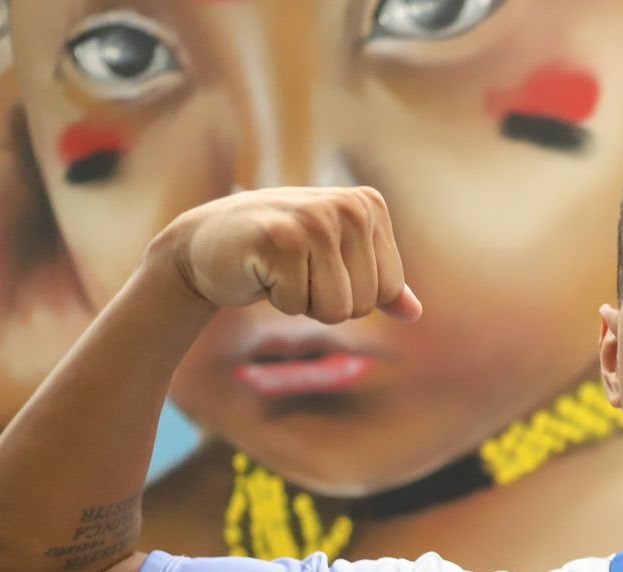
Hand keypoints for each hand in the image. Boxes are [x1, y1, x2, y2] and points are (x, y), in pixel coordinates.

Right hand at [164, 187, 421, 323]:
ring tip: (281, 270)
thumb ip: (379, 286)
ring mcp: (314, 219)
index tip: (321, 267)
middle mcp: (348, 206)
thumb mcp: (337, 263)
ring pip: (335, 309)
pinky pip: (297, 305)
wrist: (207, 243)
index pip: (389, 290)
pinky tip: (260, 270)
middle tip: (296, 270)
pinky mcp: (280, 239)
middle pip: (363, 303)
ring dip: (302, 302)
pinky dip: (276, 299)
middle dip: (326, 300)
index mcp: (369, 206)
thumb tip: (415, 314)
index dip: (352, 294)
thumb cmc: (279, 254)